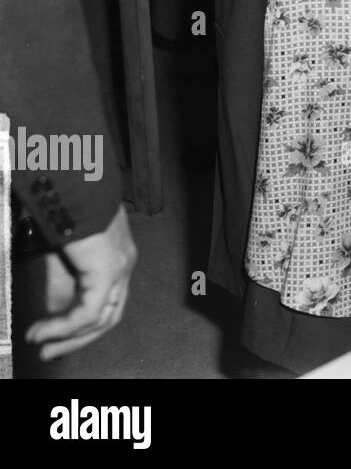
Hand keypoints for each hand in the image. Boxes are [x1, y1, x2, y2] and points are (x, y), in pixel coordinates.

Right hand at [26, 206, 136, 360]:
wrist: (75, 182)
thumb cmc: (68, 208)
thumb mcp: (63, 253)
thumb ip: (63, 282)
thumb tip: (55, 311)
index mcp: (116, 257)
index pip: (108, 302)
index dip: (83, 326)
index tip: (55, 340)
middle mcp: (124, 263)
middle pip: (109, 315)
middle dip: (78, 339)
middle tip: (49, 353)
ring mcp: (120, 266)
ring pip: (102, 318)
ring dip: (68, 338)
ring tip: (41, 345)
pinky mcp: (108, 268)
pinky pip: (90, 311)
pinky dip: (64, 327)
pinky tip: (42, 331)